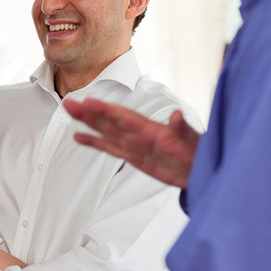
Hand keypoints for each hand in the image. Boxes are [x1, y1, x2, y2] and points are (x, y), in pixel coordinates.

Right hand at [62, 98, 199, 188]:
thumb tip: (177, 115)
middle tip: (69, 103)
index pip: (123, 117)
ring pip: (105, 132)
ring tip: (69, 112)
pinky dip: (94, 142)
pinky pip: (110, 148)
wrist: (201, 168)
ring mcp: (134, 145)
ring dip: (87, 123)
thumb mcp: (192, 140)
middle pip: (108, 122)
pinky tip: (79, 137)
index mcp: (150, 129)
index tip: (88, 102)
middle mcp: (138, 134)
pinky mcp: (133, 156)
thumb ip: (182, 128)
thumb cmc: (199, 152)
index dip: (105, 110)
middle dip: (88, 113)